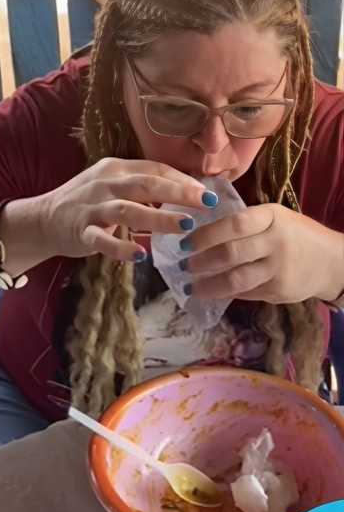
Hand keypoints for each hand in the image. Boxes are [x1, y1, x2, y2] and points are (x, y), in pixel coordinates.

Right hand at [38, 158, 212, 261]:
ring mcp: (91, 207)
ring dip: (158, 217)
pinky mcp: (80, 231)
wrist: (43, 219)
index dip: (183, 180)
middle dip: (179, 193)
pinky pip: (101, 240)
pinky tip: (139, 256)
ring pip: (127, 210)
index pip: (155, 170)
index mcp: (116, 169)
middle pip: (146, 184)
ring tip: (185, 225)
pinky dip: (120, 247)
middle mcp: (104, 184)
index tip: (208, 193)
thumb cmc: (86, 203)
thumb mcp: (113, 186)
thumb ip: (143, 188)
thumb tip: (187, 193)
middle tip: (206, 203)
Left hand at [180, 203, 343, 303]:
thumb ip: (243, 223)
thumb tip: (197, 230)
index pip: (233, 224)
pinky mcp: (279, 290)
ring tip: (189, 286)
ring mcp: (279, 268)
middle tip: (182, 265)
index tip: (184, 243)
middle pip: (230, 253)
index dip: (205, 234)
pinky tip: (210, 293)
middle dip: (200, 261)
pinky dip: (224, 293)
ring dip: (207, 285)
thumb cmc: (294, 235)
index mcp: (271, 217)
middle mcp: (276, 241)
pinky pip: (244, 293)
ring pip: (235, 279)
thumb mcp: (274, 218)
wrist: (333, 261)